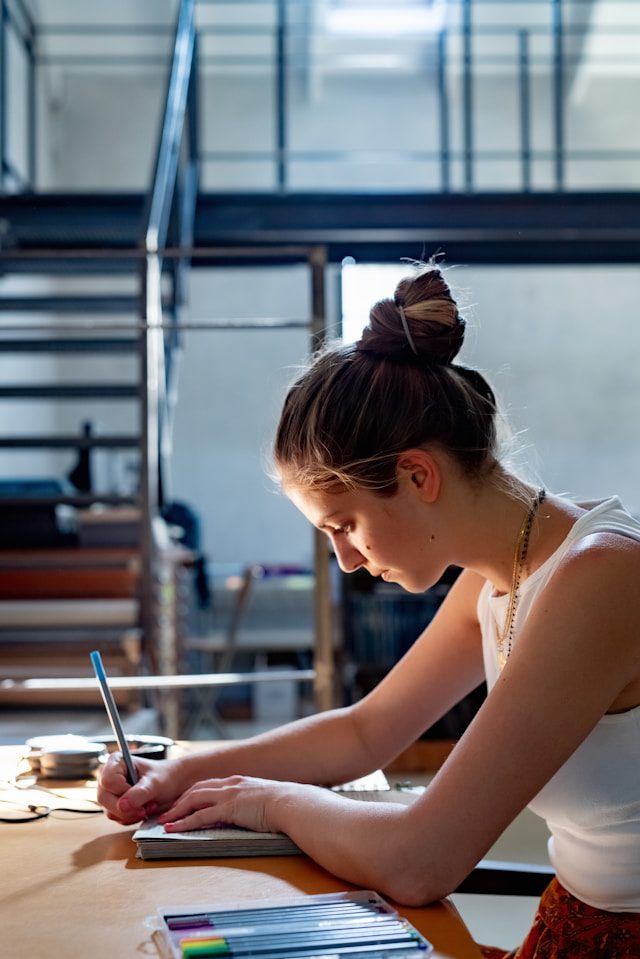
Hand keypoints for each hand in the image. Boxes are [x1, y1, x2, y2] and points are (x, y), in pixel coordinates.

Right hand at [97, 753, 185, 824]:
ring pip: (110, 811)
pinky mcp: (114, 806)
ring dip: (131, 814)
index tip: (140, 793)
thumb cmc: (165, 777)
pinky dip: (131, 818)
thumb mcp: (155, 783)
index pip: (108, 780)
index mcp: (116, 762)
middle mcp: (109, 777)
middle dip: (127, 807)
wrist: (173, 787)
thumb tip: (122, 806)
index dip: (122, 790)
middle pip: (104, 798)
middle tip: (146, 807)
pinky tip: (144, 811)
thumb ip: (139, 793)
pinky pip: (117, 818)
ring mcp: (110, 793)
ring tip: (149, 806)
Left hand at [158, 775, 296, 834]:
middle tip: (167, 811)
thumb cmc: (283, 804)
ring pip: (194, 800)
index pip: (208, 785)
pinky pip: (200, 815)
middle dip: (179, 800)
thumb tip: (248, 813)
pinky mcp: (228, 808)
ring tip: (164, 821)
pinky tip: (175, 829)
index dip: (192, 794)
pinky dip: (185, 822)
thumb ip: (250, 804)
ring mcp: (228, 794)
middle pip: (196, 789)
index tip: (181, 803)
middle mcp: (230, 784)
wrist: (291, 803)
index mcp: (238, 781)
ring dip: (176, 811)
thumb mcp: (262, 800)